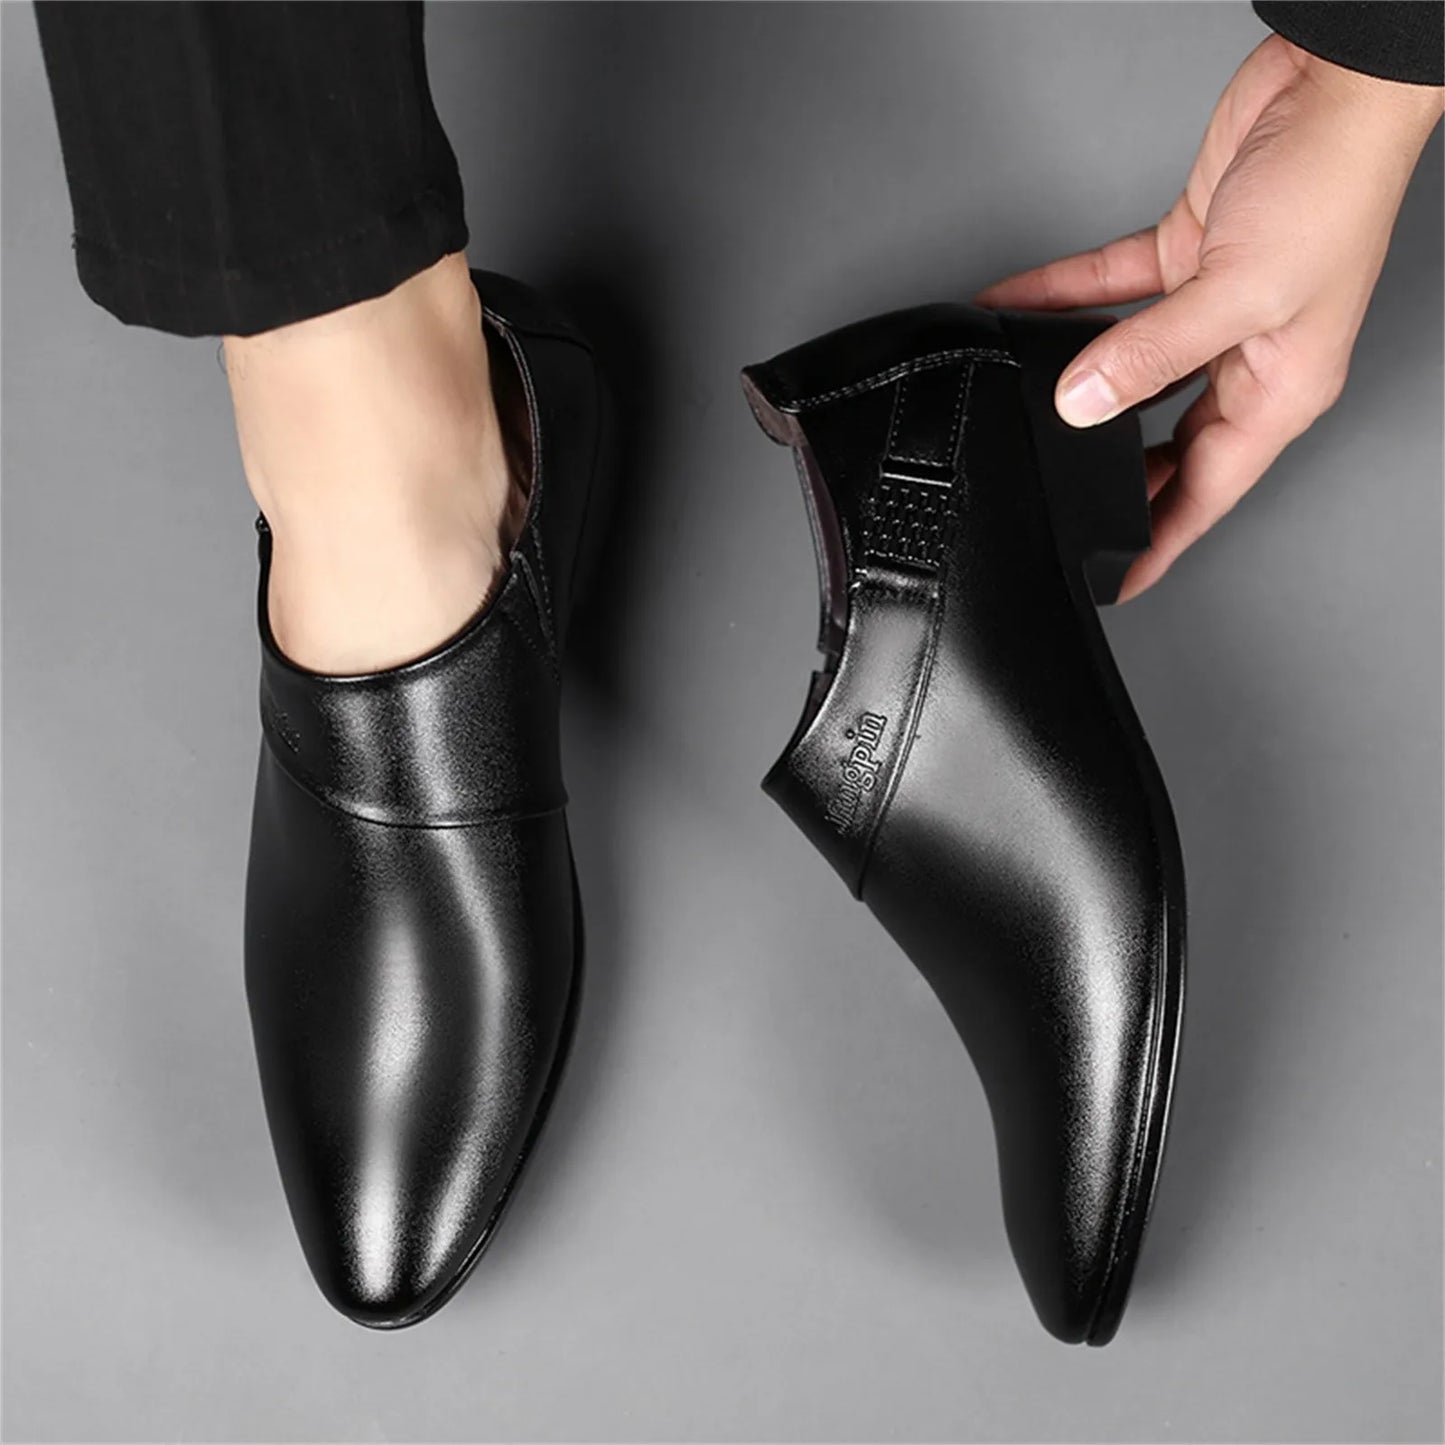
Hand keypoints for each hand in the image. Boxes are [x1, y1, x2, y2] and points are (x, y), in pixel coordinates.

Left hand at [977, 36, 1442, 599]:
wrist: (1337, 84)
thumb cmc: (1334, 188)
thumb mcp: (1240, 294)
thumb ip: (1152, 354)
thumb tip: (1081, 403)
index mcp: (1279, 392)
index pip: (1206, 492)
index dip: (1156, 540)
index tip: (1113, 578)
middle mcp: (1246, 359)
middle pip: (1166, 442)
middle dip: (1112, 475)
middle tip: (1054, 504)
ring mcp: (1212, 308)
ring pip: (1130, 369)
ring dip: (1075, 387)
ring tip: (1021, 417)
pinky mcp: (1184, 255)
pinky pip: (1107, 292)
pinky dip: (1058, 302)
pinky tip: (1013, 314)